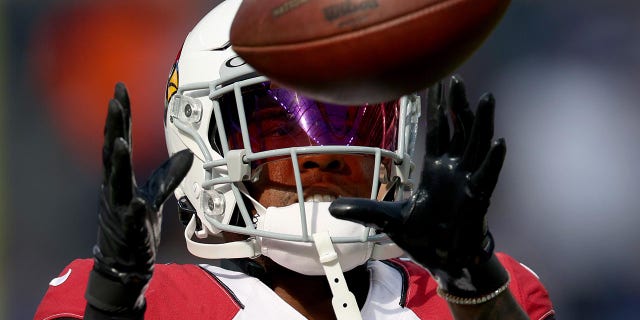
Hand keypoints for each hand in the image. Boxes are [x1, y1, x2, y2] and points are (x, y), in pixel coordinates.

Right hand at [85, 83, 192, 314]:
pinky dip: (132, 205)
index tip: (119, 89)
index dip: (120, 116)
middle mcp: (115, 187)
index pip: (119, 139)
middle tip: (114, 99)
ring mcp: (118, 207)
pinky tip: (136, 199)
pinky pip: (129, 214)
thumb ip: (167, 176)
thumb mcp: (154, 196)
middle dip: (114, 126)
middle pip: (112, 151)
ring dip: (116, 160)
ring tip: (118, 138)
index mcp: (121, 177)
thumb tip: (185, 156)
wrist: (125, 263)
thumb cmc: (135, 227)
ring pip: (115, 180)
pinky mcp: (128, 227)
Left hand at [330, 76, 507, 298]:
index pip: (437, 130)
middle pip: (459, 128)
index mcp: (435, 168)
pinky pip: (488, 176)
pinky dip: (493, 160)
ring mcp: (468, 181)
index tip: (435, 83)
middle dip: (457, 104)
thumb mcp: (388, 219)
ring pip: (478, 144)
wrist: (442, 260)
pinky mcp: (478, 198)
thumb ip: (364, 210)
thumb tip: (332, 210)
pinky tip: (498, 142)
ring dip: (482, 122)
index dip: (437, 108)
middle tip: (455, 79)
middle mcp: (454, 169)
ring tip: (486, 98)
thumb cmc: (422, 236)